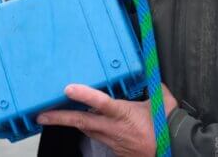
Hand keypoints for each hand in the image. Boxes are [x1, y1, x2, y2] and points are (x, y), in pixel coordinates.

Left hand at [37, 84, 176, 156]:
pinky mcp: (116, 151)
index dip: (84, 95)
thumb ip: (152, 84)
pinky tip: (83, 124)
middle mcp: (114, 129)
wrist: (176, 149)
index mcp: (125, 114)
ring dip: (72, 122)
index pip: (101, 103)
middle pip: (82, 121)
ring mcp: (113, 141)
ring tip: (52, 116)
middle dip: (59, 118)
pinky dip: (90, 129)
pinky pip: (98, 138)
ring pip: (87, 130)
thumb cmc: (169, 125)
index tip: (68, 88)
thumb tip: (148, 69)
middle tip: (41, 115)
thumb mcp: (162, 100)